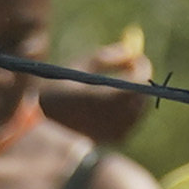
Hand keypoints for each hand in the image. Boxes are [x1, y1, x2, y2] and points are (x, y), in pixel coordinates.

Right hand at [48, 30, 158, 150]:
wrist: (46, 127)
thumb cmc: (58, 92)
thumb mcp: (77, 67)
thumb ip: (106, 57)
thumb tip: (131, 50)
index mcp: (103, 97)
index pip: (138, 81)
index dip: (141, 66)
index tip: (135, 56)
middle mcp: (114, 117)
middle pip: (143, 93)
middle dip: (139, 78)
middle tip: (130, 67)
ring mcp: (118, 130)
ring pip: (140, 106)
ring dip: (134, 92)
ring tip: (114, 85)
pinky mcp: (119, 138)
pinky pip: (134, 118)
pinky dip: (129, 107)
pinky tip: (110, 104)